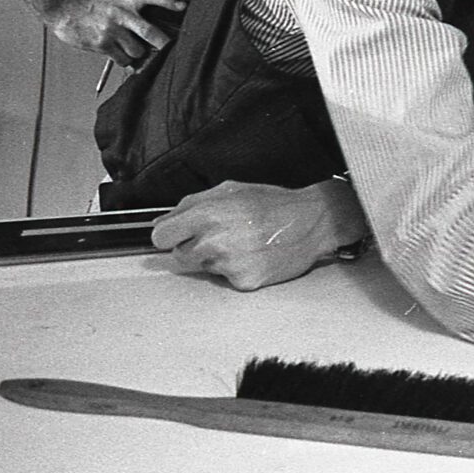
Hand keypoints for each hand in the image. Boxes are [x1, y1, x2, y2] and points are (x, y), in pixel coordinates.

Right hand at [42, 0, 181, 65]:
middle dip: (164, 44)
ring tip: (130, 45)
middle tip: (172, 49)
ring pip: (138, 51)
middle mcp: (121, 13)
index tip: (183, 6)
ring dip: (139, 53)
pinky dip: (125, 60)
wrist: (66, 9)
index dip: (167, 1)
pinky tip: (117, 51)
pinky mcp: (102, 44)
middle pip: (150, 32)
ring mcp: (111, 30)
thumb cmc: (98, 3)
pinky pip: (123, 60)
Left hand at [150, 179, 368, 291]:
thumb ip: (191, 204)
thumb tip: (163, 221)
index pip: (160, 236)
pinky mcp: (243, 282)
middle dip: (194, 247)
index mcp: (207, 213)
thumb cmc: (273, 203)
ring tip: (243, 244)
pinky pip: (226, 279)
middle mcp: (214, 240)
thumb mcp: (230, 190)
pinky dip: (237, 270)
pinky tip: (254, 256)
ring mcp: (228, 264)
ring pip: (203, 268)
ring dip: (216, 259)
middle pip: (179, 255)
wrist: (313, 222)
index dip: (169, 235)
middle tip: (220, 237)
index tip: (179, 234)